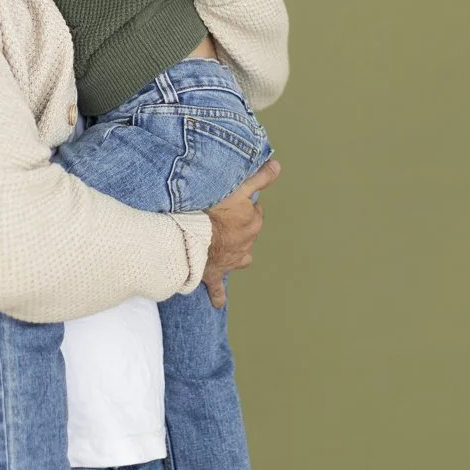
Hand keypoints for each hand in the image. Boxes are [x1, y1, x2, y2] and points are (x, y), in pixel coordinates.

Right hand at [202, 159, 279, 307]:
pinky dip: (219, 295)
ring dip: (235, 255)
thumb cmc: (214, 210)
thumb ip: (259, 178)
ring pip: (240, 259)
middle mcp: (245, 244)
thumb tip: (278, 166)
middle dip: (238, 228)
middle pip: (247, 234)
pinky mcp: (215, 275)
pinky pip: (218, 290)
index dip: (243, 206)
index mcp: (251, 223)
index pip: (254, 212)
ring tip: (225, 249)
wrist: (192, 236)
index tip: (232, 202)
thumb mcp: (238, 187)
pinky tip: (218, 302)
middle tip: (223, 218)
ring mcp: (231, 262)